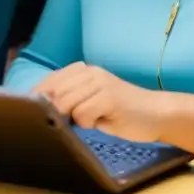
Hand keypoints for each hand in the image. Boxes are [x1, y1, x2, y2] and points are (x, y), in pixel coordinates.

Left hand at [34, 62, 166, 142]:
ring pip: (66, 103)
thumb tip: (39, 107)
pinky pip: (82, 114)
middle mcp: (90, 72)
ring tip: (92, 120)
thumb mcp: (91, 102)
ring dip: (74, 119)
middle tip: (71, 122)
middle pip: (54, 93)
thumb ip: (69, 100)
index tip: (36, 115)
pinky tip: (103, 121)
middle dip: (55, 111)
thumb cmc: (121, 112)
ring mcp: (100, 82)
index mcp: (82, 71)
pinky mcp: (109, 97)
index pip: (48, 82)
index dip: (38, 99)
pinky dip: (88, 123)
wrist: (158, 113)